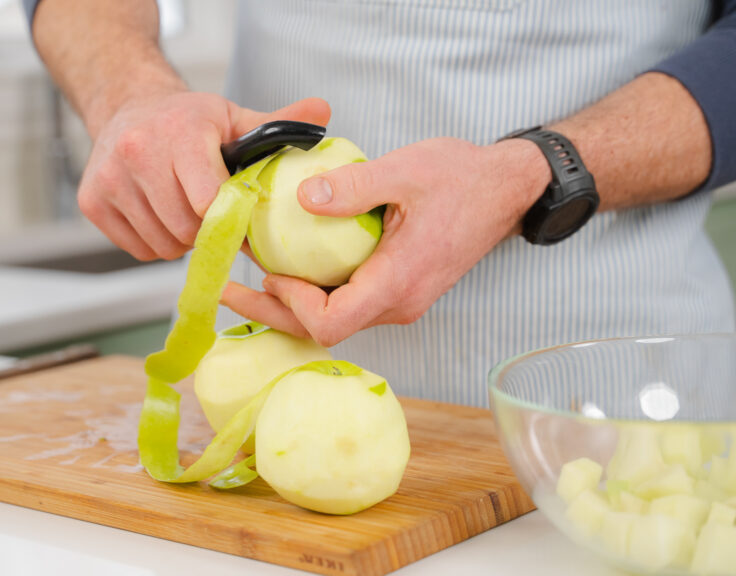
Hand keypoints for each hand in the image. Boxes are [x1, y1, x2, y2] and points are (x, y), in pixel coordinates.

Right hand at [78, 90, 330, 259]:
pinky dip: (157, 243)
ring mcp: (110, 179)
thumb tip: (323, 112)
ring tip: (186, 211)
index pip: (210, 202)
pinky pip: (139, 250)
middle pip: (187, 229)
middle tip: (214, 215)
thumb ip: (279, 123)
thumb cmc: (187, 120)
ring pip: (163, 245)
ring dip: (183, 240)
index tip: (245, 220)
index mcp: (180, 132)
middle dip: (208, 231)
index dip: (233, 220)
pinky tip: (162, 215)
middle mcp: (138, 152)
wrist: (128, 107)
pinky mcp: (93, 201)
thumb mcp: (233, 117)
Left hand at [222, 137, 550, 345]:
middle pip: (325, 328)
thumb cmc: (462, 178)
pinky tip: (293, 262)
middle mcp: (399, 303)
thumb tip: (303, 198)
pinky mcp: (399, 288)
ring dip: (292, 300)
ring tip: (254, 270)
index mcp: (398, 283)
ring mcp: (400, 299)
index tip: (270, 272)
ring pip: (336, 317)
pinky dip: (317, 287)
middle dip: (274, 311)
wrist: (505, 188)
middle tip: (230, 286)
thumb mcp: (405, 171)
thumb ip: (354, 186)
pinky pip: (350, 300)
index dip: (292, 306)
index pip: (332, 323)